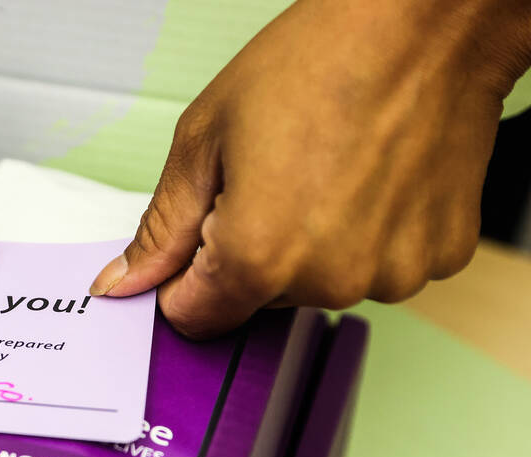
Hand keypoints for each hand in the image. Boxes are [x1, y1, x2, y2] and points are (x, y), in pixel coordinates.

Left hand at [89, 0, 530, 337]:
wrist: (427, 21)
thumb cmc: (320, 60)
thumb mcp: (205, 139)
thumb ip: (161, 227)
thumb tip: (125, 281)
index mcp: (260, 257)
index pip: (194, 317)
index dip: (186, 276)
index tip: (200, 234)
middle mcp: (330, 281)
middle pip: (259, 300)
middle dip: (252, 253)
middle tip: (274, 177)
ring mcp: (392, 273)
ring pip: (321, 285)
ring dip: (313, 246)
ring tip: (329, 171)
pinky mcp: (440, 256)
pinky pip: (381, 266)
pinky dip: (370, 234)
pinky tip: (372, 179)